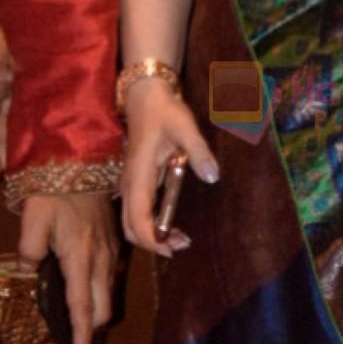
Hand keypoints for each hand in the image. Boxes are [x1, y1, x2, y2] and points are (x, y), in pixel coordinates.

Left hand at [13, 189, 116, 343]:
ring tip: (81, 322)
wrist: (80, 163)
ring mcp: (110, 251)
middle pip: (103, 306)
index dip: (80, 331)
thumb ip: (29, 250)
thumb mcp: (32, 219)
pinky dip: (100, 292)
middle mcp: (100, 259)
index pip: (81, 304)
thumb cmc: (53, 190)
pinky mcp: (113, 242)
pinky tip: (87, 292)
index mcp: (79, 257)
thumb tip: (29, 270)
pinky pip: (110, 277)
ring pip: (108, 293)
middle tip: (76, 341)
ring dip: (97, 310)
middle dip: (91, 327)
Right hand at [121, 80, 218, 258]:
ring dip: (152, 235)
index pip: (137, 219)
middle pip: (130, 227)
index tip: (174, 249)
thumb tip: (213, 177)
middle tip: (181, 245)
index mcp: (139, 176)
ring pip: (131, 221)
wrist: (145, 95)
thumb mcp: (185, 127)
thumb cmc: (164, 110)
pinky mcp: (135, 182)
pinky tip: (171, 224)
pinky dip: (151, 225)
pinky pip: (137, 212)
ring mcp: (130, 184)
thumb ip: (199, 152)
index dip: (152, 240)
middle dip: (152, 243)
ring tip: (180, 238)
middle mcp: (130, 185)